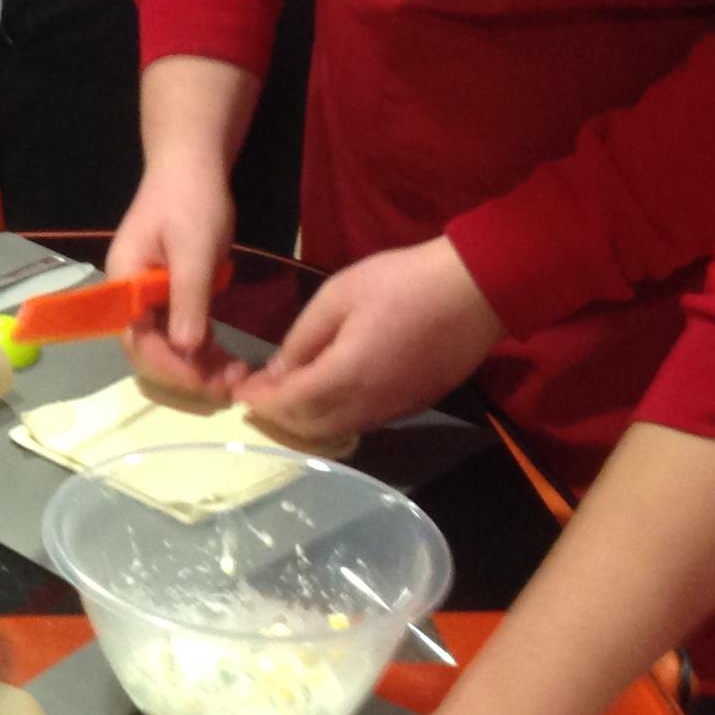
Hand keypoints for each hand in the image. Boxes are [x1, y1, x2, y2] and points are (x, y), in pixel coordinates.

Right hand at [108, 153, 249, 395]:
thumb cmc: (190, 200)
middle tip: (228, 386)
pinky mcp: (171, 293)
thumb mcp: (194, 249)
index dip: (169, 367)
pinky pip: (183, 331)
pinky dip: (204, 348)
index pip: (137, 340)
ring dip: (198, 365)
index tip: (206, 384)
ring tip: (236, 376)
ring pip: (168, 345)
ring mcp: (150, 296)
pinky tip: (229, 358)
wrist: (192, 164)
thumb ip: (188, 299)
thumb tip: (187, 350)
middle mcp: (130, 295)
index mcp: (123, 283)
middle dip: (186, 373)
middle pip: (150, 350)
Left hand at [230, 236, 505, 442]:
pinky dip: (332, 417)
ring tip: (284, 395)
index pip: (290, 404)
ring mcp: (393, 410)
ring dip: (304, 420)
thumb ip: (303, 338)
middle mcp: (368, 404)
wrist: (474, 292)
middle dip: (276, 415)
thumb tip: (277, 371)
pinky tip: (324, 394)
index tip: (240, 389)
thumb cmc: (403, 283)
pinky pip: (360, 423)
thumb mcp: (339, 296)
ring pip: (336, 431)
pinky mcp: (411, 406)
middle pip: (309, 428)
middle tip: (257, 393)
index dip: (261, 400)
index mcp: (347, 376)